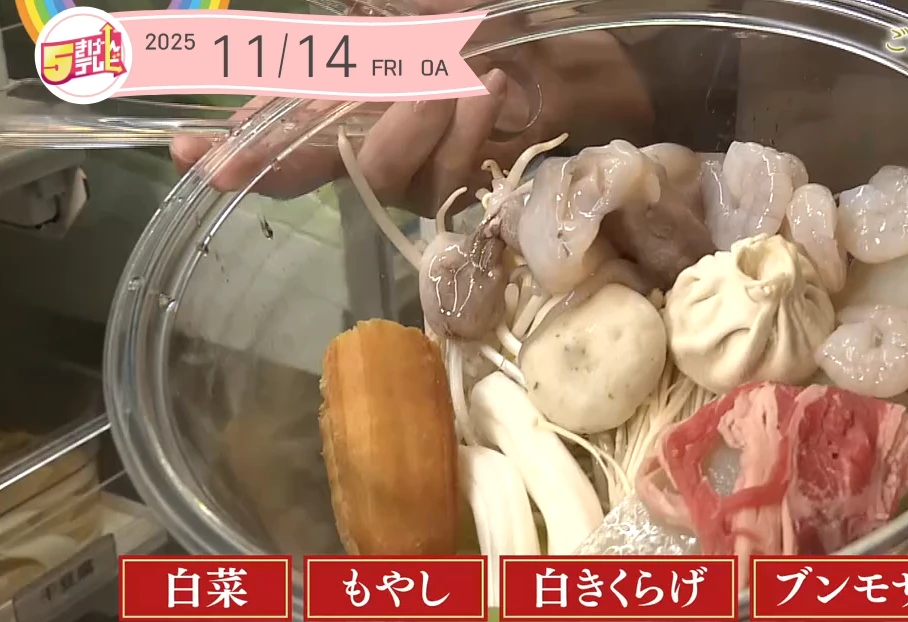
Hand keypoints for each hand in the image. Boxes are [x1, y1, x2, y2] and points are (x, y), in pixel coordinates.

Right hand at [170, 1, 652, 216]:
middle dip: (356, 118)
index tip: (191, 153)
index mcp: (360, 95)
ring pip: (389, 172)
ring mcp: (426, 172)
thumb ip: (360, 34)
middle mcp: (382, 139)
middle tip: (419, 72)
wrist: (590, 58)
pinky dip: (468, 125)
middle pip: (327, 158)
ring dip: (424, 115)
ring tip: (469, 70)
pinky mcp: (471, 191)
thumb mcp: (426, 13)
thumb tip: (325, 25)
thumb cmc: (502, 24)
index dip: (239, 148)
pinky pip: (450, 176)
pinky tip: (495, 86)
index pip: (284, 133)